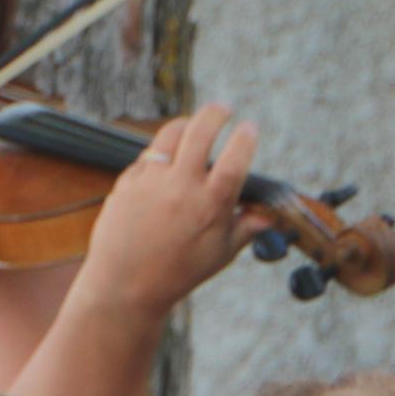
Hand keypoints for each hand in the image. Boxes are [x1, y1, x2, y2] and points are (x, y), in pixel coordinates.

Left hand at [73, 100, 261, 321]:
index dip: (245, 138)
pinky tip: (167, 161)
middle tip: (224, 110)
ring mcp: (151, 181)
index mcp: (210, 205)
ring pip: (170, 134)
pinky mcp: (127, 182)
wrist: (125, 285)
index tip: (249, 127)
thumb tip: (270, 215)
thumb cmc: (177, 273)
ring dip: (186, 124)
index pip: (235, 158)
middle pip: (201, 131)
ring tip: (194, 127)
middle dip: (216, 113)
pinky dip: (160, 154)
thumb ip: (245, 228)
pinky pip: (147, 156)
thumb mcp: (219, 254)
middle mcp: (181, 187)